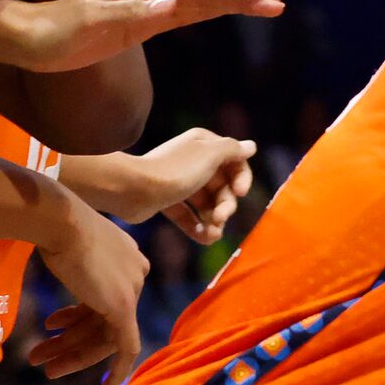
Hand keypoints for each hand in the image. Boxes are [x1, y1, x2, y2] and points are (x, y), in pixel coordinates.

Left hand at [2, 0, 282, 70]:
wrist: (26, 38)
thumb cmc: (54, 31)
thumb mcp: (90, 26)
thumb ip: (131, 15)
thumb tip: (171, 5)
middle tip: (278, 1)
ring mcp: (144, 7)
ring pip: (199, 2)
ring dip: (232, 4)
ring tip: (267, 7)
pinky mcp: (139, 24)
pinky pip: (184, 15)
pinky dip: (208, 13)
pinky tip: (223, 11)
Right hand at [25, 199, 148, 384]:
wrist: (59, 219)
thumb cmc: (53, 224)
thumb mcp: (66, 241)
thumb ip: (73, 260)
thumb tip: (54, 256)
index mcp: (126, 256)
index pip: (103, 298)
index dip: (75, 318)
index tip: (52, 326)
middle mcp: (135, 272)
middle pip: (102, 319)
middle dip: (69, 341)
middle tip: (40, 358)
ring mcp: (132, 290)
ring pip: (104, 336)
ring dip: (71, 354)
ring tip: (40, 365)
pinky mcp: (125, 308)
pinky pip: (126, 349)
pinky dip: (116, 373)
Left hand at [138, 128, 260, 239]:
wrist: (134, 189)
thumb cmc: (175, 170)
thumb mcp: (210, 154)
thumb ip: (233, 150)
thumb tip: (251, 146)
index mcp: (204, 145)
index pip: (235, 162)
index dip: (242, 179)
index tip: (240, 193)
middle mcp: (193, 160)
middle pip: (222, 187)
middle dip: (226, 206)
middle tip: (220, 218)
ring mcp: (180, 182)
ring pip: (207, 205)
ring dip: (214, 221)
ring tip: (212, 235)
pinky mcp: (168, 201)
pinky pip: (189, 216)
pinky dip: (197, 228)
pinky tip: (203, 239)